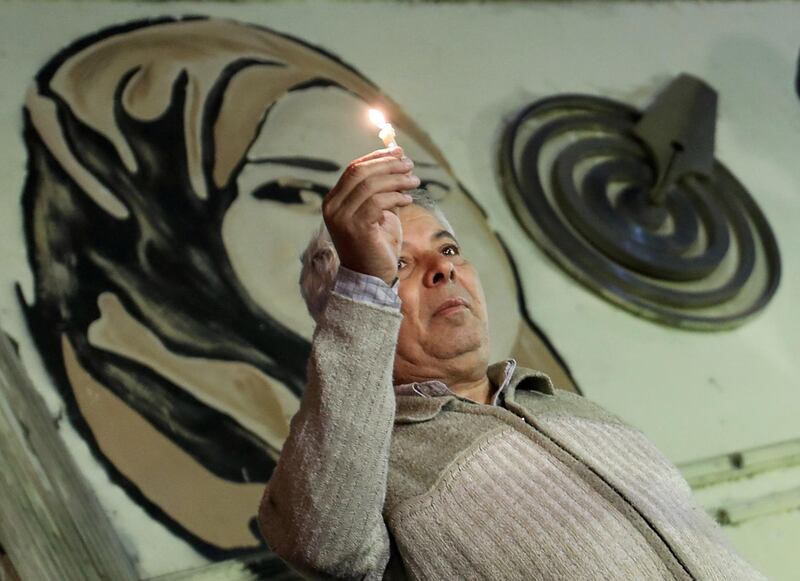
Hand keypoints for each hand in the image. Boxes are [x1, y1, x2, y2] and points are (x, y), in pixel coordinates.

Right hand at [322, 148, 419, 284]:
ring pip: (370, 186)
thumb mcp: (378, 212)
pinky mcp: (356, 228)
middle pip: (360, 173)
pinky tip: (408, 200)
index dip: (377, 158)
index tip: (398, 152)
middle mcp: (333, 207)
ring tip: (415, 181)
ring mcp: (342, 218)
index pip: (353, 169)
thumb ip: (382, 189)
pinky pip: (378, 203)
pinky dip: (396, 197)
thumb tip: (398, 158)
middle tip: (410, 164)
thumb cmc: (376, 245)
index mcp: (334, 201)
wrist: (370, 279)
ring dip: (397, 180)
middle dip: (388, 165)